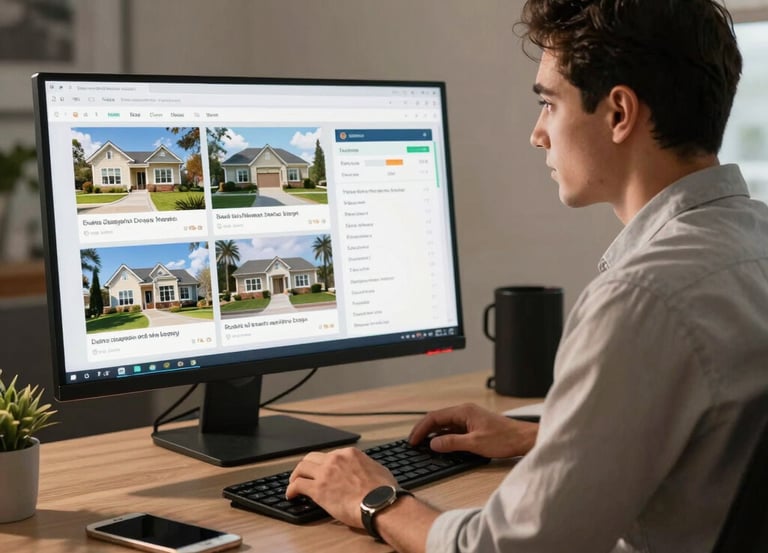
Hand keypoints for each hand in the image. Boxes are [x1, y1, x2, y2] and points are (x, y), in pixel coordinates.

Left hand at [286, 447, 397, 527]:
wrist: (380, 503)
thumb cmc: (383, 491)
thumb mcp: (378, 469)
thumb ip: (367, 467)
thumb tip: (367, 472)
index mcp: (350, 453)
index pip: (330, 455)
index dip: (324, 464)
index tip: (322, 471)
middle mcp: (335, 459)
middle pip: (312, 457)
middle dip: (307, 466)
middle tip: (304, 474)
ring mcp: (325, 473)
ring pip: (302, 468)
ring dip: (296, 475)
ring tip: (294, 483)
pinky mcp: (318, 489)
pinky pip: (298, 485)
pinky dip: (292, 489)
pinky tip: (291, 495)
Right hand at [409, 402, 537, 458]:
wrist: (523, 439)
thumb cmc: (504, 439)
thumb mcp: (475, 444)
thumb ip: (452, 443)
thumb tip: (433, 444)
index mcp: (464, 411)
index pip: (435, 417)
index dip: (421, 429)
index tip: (412, 440)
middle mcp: (465, 412)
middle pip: (437, 418)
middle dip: (423, 430)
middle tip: (413, 443)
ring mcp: (469, 418)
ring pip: (444, 424)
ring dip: (432, 433)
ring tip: (421, 445)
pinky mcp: (473, 426)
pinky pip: (453, 429)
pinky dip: (443, 436)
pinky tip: (439, 444)